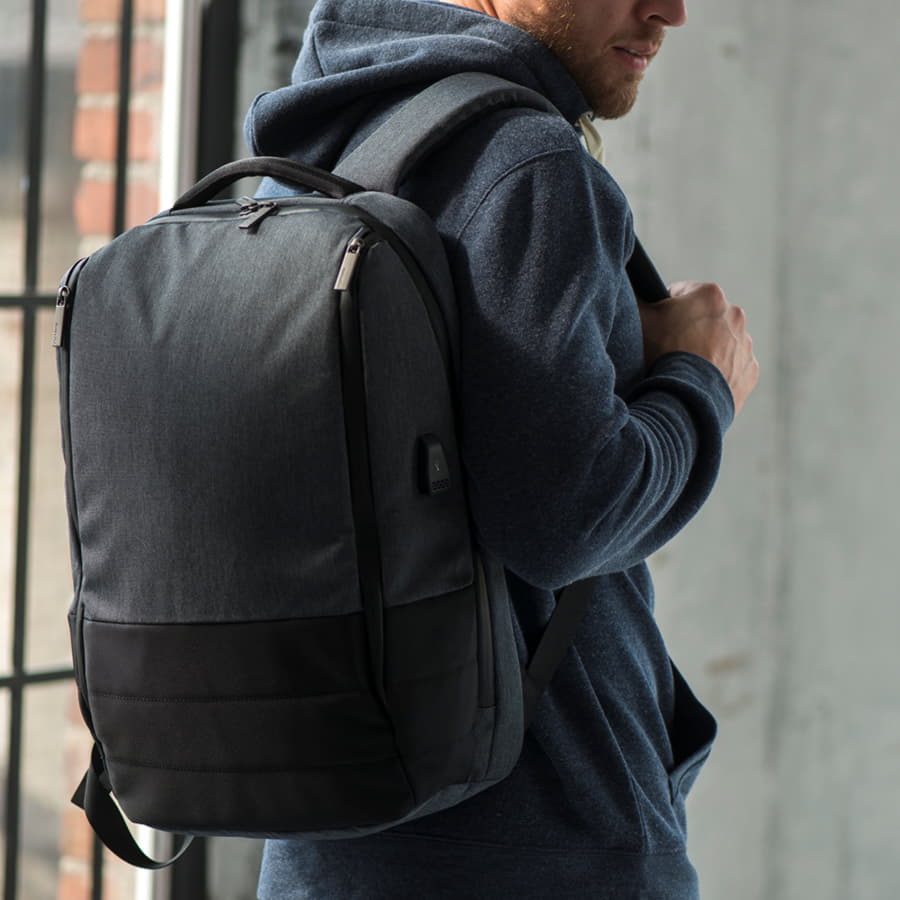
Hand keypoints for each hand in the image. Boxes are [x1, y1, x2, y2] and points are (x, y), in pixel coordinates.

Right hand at [638, 281, 758, 415]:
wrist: (685, 399)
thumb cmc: (662, 354)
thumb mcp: (641, 319)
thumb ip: (640, 299)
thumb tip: (637, 291)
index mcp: (710, 295)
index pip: (683, 292)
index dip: (667, 308)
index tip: (660, 325)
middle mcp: (735, 314)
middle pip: (705, 317)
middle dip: (691, 328)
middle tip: (671, 348)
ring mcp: (745, 343)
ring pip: (722, 341)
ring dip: (707, 349)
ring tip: (687, 368)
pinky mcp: (750, 370)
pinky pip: (733, 366)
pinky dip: (720, 371)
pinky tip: (701, 380)